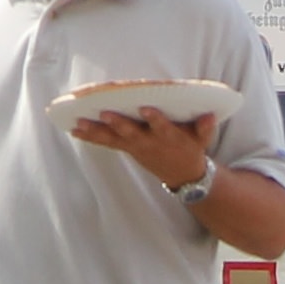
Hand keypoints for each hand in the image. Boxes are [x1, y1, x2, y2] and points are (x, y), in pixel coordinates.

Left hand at [71, 105, 213, 191]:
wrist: (182, 175)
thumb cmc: (191, 147)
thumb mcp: (203, 139)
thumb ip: (205, 127)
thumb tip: (210, 116)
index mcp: (169, 137)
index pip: (162, 127)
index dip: (155, 119)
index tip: (146, 108)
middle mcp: (149, 143)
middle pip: (132, 133)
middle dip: (119, 124)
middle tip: (105, 113)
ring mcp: (135, 147)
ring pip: (114, 139)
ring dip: (96, 131)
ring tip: (78, 123)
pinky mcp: (126, 149)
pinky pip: (106, 143)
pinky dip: (91, 137)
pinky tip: (74, 129)